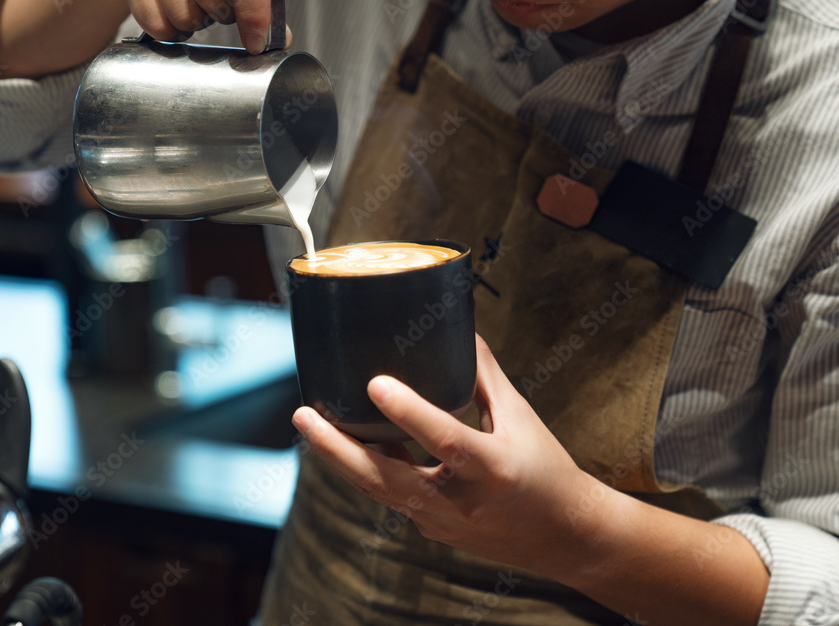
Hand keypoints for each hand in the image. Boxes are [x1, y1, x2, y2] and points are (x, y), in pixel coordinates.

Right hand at [124, 0, 292, 53]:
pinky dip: (168, 30)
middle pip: (213, 2)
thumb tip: (280, 36)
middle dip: (220, 14)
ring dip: (193, 23)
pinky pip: (155, 25)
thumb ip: (259, 0)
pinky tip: (175, 15)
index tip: (256, 42)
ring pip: (183, 18)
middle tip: (217, 6)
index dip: (254, 16)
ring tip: (194, 7)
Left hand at [291, 334, 599, 575]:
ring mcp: (441, 522)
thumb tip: (458, 331)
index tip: (374, 383)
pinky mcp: (431, 529)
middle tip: (303, 414)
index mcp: (493, 469)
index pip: (445, 439)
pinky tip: (346, 440)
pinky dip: (368, 467)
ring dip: (341, 457)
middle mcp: (462, 502)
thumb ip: (485, 377)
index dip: (408, 412)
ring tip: (310, 422)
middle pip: (386, 479)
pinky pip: (391, 495)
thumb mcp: (521, 417)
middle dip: (338, 448)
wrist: (564, 536)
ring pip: (378, 490)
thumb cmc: (546, 469)